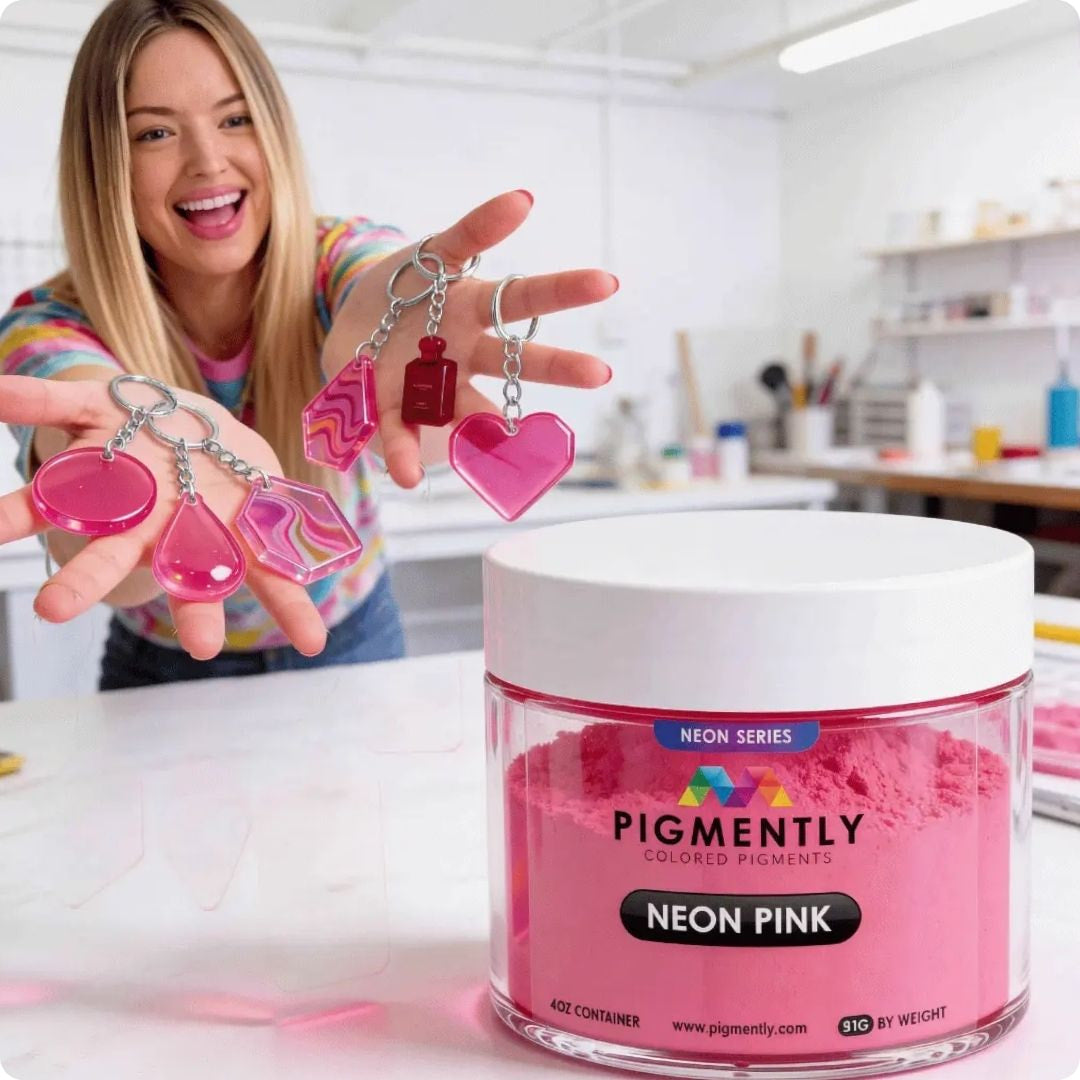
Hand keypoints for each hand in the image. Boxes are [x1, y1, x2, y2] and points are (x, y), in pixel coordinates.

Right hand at [0, 375, 326, 659]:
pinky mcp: (258, 539)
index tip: (38, 598)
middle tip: (53, 610)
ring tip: (207, 649)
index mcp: (115, 508)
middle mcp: (156, 531)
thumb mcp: (97, 408)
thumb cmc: (148, 433)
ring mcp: (210, 540)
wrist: (208, 436)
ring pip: (200, 583)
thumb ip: (46, 401)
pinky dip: (295, 608)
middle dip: (90, 584)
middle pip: (118, 559)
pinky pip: (280, 577)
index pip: (71, 531)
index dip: (46, 550)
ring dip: (203, 618)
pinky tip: (312, 639)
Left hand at [323, 190, 617, 486]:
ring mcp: (431, 387)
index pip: (525, 299)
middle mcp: (464, 352)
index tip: (607, 283)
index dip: (563, 290)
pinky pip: (399, 434)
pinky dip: (404, 457)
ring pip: (470, 411)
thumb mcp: (430, 254)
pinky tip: (408, 481)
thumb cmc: (403, 293)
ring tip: (502, 458)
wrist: (350, 327)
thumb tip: (524, 200)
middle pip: (515, 358)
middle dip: (557, 366)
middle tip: (601, 374)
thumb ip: (473, 232)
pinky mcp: (391, 410)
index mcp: (474, 308)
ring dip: (484, 435)